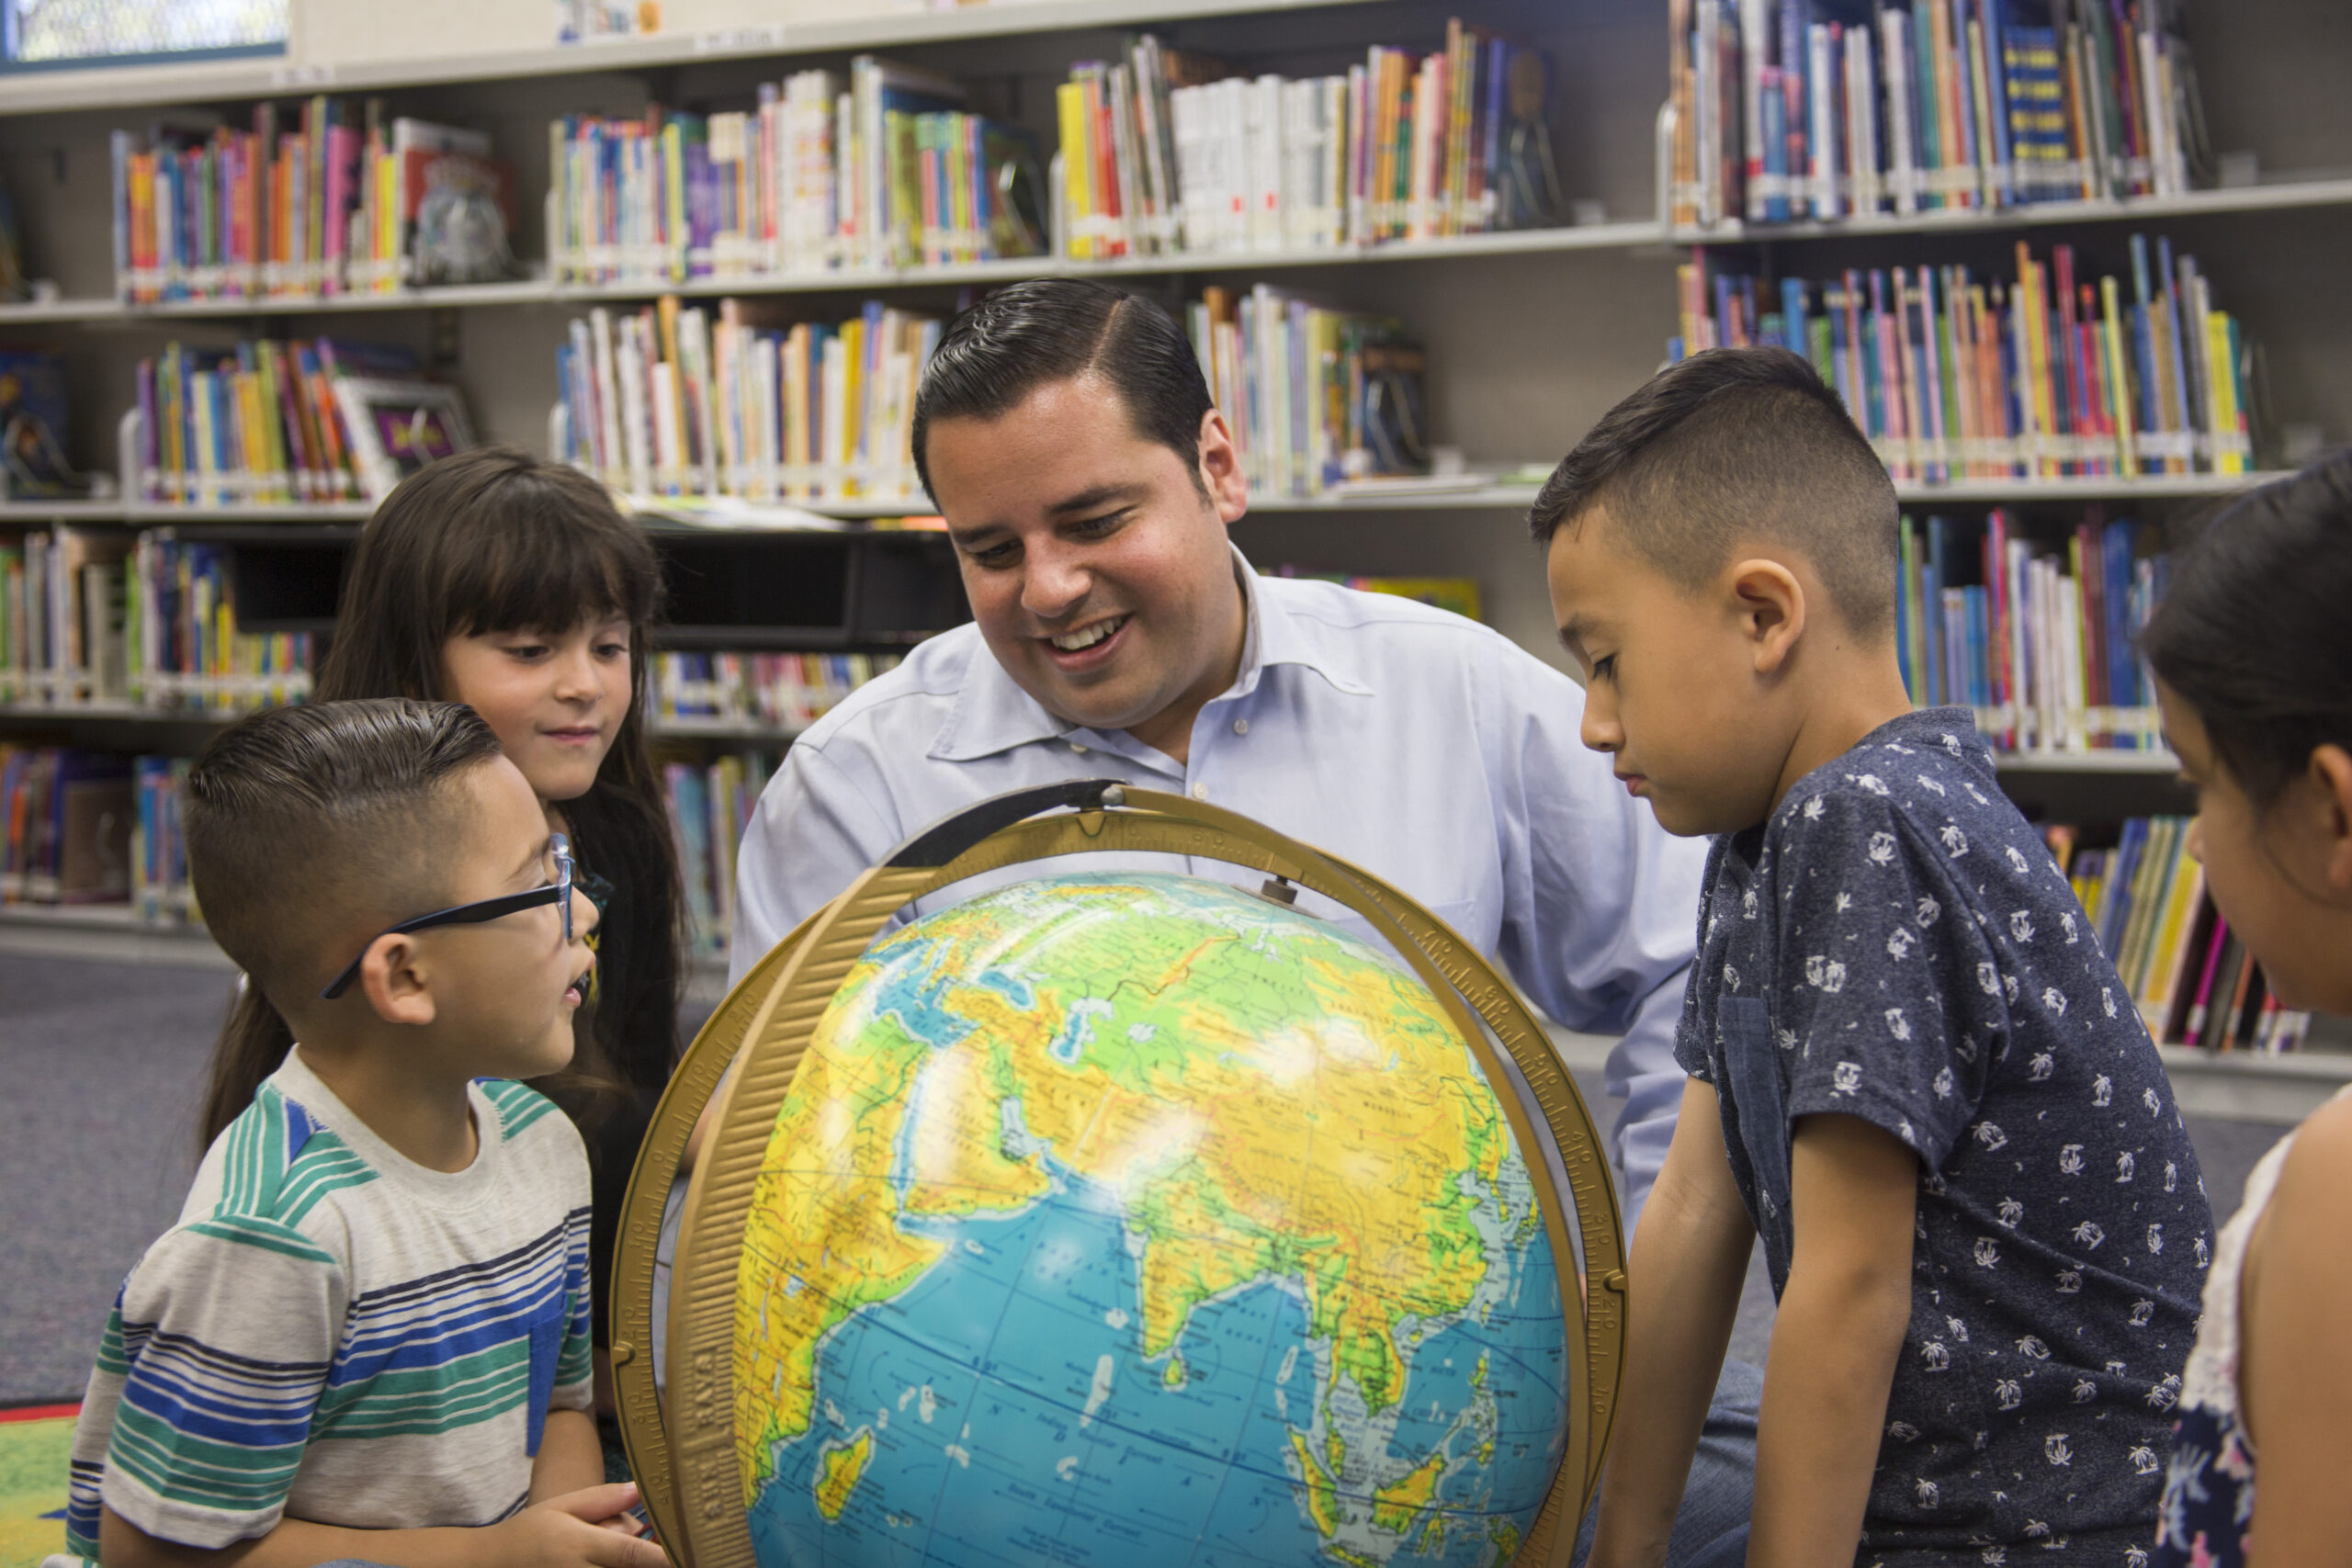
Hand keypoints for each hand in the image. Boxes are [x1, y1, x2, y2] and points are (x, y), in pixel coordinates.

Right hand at [492, 1483, 668, 1567]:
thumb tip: (642, 1488)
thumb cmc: (531, 1533)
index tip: (690, 1551)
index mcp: (580, 1545)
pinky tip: (607, 1559)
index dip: (664, 1557)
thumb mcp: (564, 1506)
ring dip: (634, 1567)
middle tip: (677, 1550)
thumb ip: (604, 1500)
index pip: (632, 1554)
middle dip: (657, 1562)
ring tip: (628, 1552)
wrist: (491, 1565)